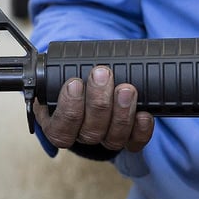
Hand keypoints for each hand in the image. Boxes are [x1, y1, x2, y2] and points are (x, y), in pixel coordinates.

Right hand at [33, 66, 153, 151]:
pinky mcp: (129, 139)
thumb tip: (54, 56)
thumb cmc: (75, 78)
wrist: (95, 84)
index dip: (69, 108)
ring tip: (126, 89)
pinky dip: (141, 129)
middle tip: (103, 75)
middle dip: (98, 102)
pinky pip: (135, 142)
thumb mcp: (59, 76)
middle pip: (90, 132)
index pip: (61, 129)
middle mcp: (83, 135)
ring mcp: (107, 138)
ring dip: (121, 112)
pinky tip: (144, 114)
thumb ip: (60, 71)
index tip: (74, 83)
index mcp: (59, 125)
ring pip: (113, 138)